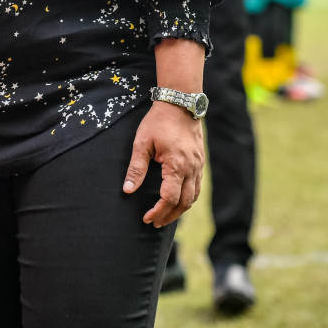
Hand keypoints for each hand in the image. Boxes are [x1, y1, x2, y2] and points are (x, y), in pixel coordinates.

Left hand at [123, 101, 204, 227]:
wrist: (180, 104)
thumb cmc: (158, 122)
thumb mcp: (142, 143)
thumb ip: (136, 167)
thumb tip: (128, 189)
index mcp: (177, 166)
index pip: (169, 198)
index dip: (158, 212)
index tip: (147, 218)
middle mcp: (191, 169)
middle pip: (184, 203)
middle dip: (169, 216)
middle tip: (155, 223)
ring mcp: (198, 166)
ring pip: (194, 197)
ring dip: (180, 210)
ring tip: (166, 216)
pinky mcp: (200, 161)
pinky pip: (197, 187)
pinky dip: (188, 198)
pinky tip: (178, 200)